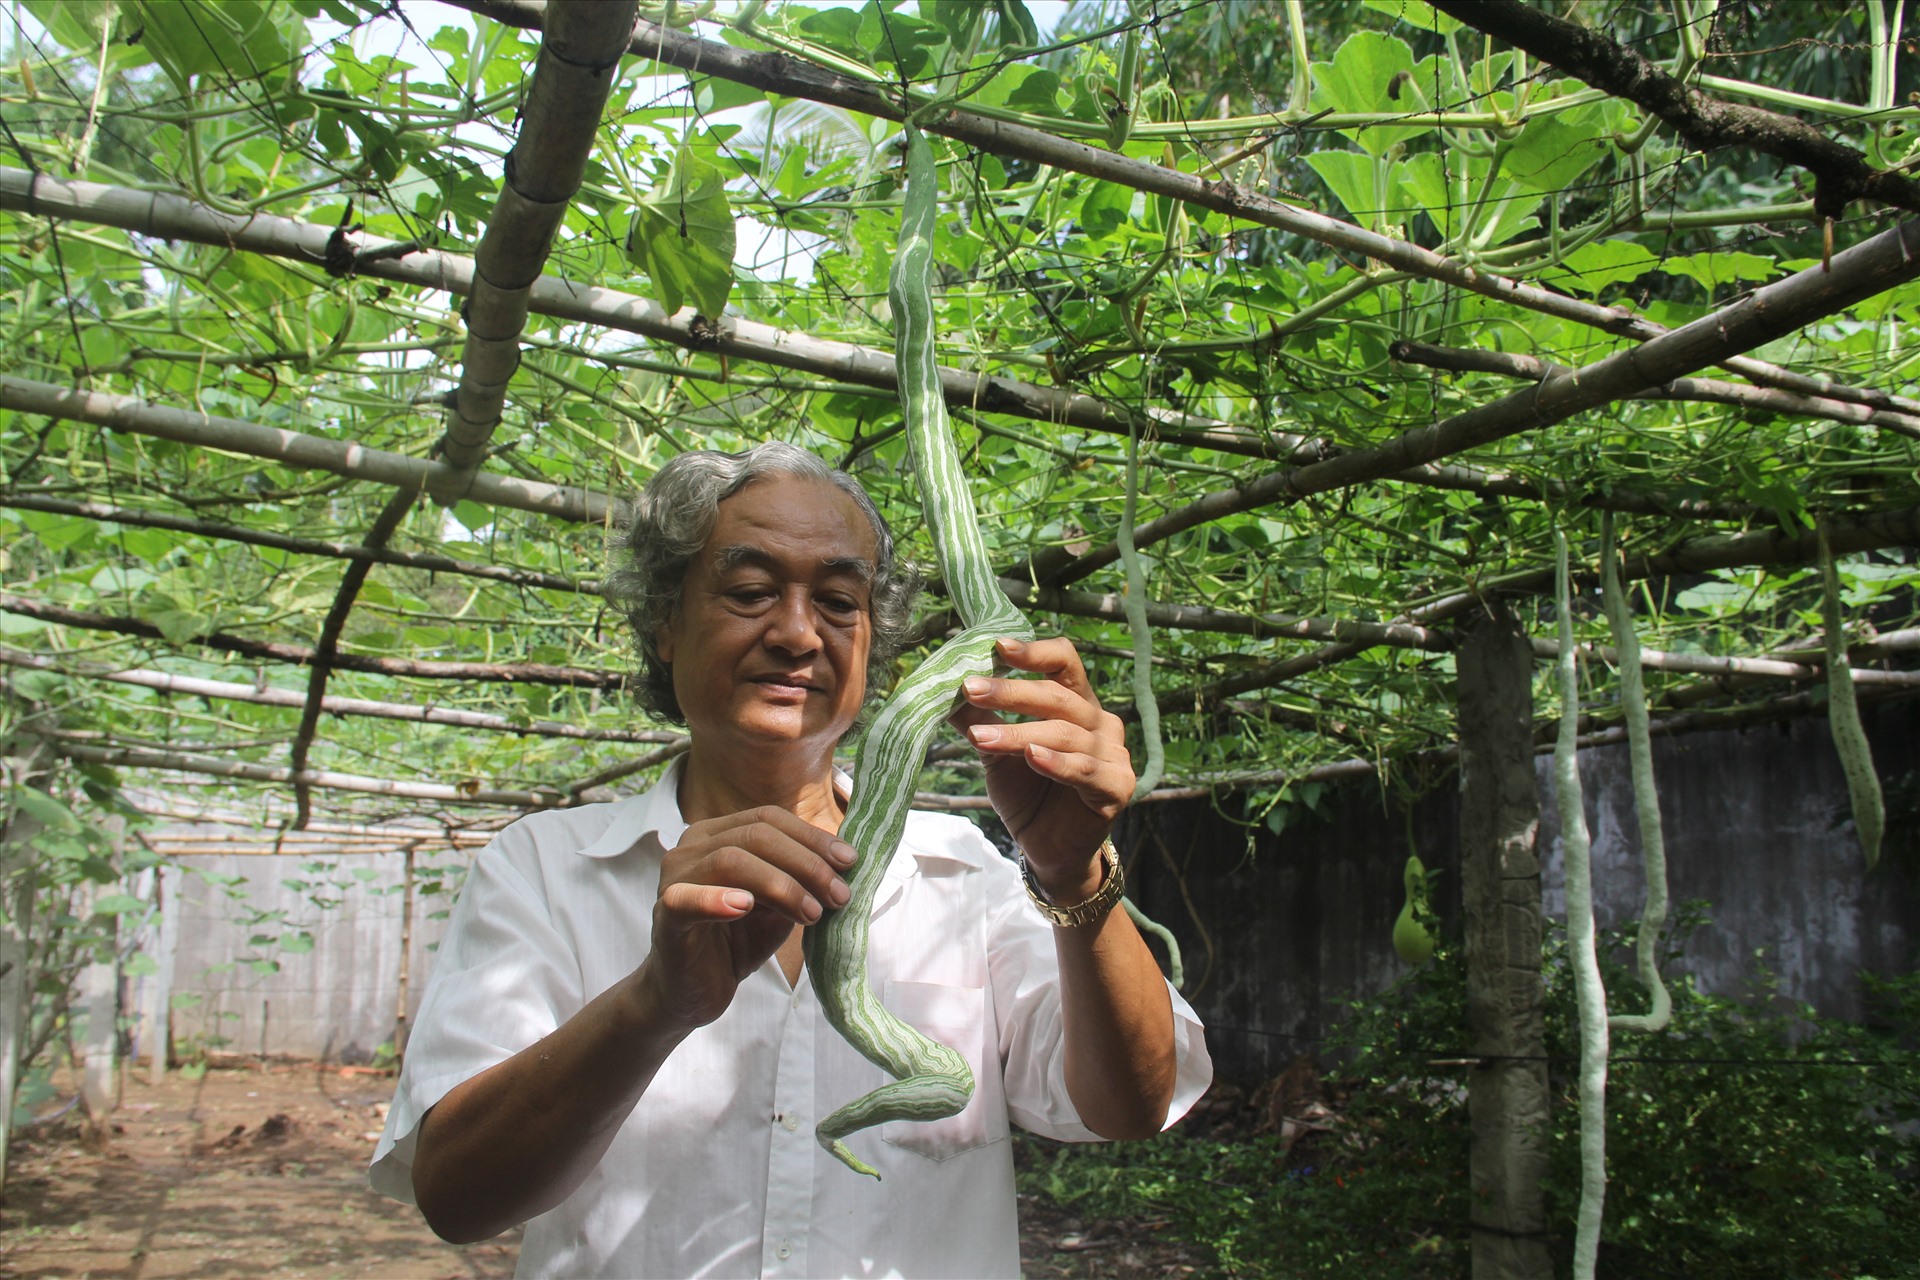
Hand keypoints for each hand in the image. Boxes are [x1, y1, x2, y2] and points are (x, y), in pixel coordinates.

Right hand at [643, 807, 854, 1029]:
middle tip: (839, 895)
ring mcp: (674, 879)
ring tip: (812, 913)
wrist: (693, 992)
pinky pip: (686, 899)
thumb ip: (800, 880)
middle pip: (756, 835)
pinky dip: (717, 899)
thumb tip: (845, 863)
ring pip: (731, 860)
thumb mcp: (778, 906)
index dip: (813, 837)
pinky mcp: (665, 916)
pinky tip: (745, 907)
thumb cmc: (735, 942)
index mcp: (717, 835)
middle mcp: (691, 847)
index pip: (769, 819)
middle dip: (806, 864)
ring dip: (781, 885)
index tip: (850, 862)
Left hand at [949, 636, 1134, 901]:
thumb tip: (941, 685)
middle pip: (1059, 697)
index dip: (1034, 652)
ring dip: (1019, 734)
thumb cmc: (1028, 794)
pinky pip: (1085, 770)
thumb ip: (978, 718)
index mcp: (1077, 704)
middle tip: (971, 688)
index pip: (1065, 663)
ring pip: (1064, 734)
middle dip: (1012, 692)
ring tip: (978, 737)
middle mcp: (1101, 723)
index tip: (997, 646)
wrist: (1047, 851)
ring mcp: (1113, 755)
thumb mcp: (996, 750)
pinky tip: (1031, 758)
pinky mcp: (1116, 788)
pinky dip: (1057, 763)